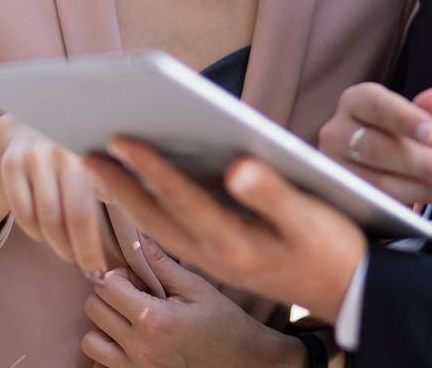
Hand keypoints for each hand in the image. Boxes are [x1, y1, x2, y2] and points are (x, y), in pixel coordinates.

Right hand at [0, 116, 113, 275]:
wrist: (37, 117)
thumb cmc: (83, 148)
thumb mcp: (105, 159)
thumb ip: (120, 184)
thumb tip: (148, 221)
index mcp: (90, 151)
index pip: (85, 214)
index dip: (91, 248)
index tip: (101, 269)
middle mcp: (59, 149)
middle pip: (63, 219)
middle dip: (76, 252)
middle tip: (87, 267)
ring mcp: (32, 155)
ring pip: (41, 219)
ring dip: (57, 245)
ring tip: (69, 252)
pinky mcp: (11, 162)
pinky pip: (21, 212)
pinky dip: (34, 232)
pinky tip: (46, 235)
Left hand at [80, 241, 303, 367]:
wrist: (247, 366)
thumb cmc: (226, 325)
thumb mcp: (198, 288)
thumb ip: (163, 263)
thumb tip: (137, 235)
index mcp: (155, 320)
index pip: (106, 286)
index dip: (116, 274)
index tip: (134, 276)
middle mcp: (140, 349)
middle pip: (93, 310)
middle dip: (108, 295)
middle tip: (133, 294)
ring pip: (90, 341)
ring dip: (103, 325)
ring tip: (129, 318)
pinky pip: (100, 365)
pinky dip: (108, 351)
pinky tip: (131, 341)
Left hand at [86, 138, 366, 322]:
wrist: (347, 294)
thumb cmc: (333, 250)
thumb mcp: (312, 219)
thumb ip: (273, 192)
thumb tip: (238, 165)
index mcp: (235, 242)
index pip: (182, 198)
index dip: (150, 166)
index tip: (120, 137)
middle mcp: (215, 255)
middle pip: (155, 216)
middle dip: (119, 184)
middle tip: (84, 151)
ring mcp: (213, 261)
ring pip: (157, 227)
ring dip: (126, 198)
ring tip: (100, 167)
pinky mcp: (218, 260)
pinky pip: (170, 235)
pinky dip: (148, 211)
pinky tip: (137, 193)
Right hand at [317, 83, 431, 206]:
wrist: (376, 171)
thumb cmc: (399, 138)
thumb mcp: (420, 123)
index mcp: (356, 102)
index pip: (378, 105)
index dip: (406, 119)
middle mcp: (336, 132)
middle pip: (375, 147)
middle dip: (421, 161)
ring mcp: (333, 169)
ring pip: (374, 181)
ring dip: (416, 187)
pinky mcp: (339, 199)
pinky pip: (371, 205)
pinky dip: (403, 206)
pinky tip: (428, 199)